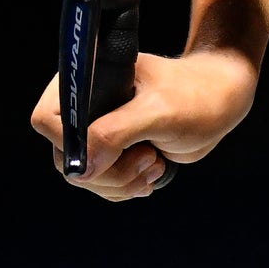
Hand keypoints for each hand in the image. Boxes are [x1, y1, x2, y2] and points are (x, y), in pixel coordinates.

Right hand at [30, 48, 257, 201]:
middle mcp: (85, 106)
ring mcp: (98, 130)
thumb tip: (80, 167)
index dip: (70, 144)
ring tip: (155, 162)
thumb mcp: (157, 113)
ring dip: (121, 182)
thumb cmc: (195, 96)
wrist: (221, 100)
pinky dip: (127, 187)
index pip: (48, 120)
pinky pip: (103, 184)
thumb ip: (115, 133)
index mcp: (87, 80)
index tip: (109, 152)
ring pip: (85, 176)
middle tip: (147, 158)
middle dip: (107, 170)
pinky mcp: (114, 151)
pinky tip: (154, 170)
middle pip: (66, 156)